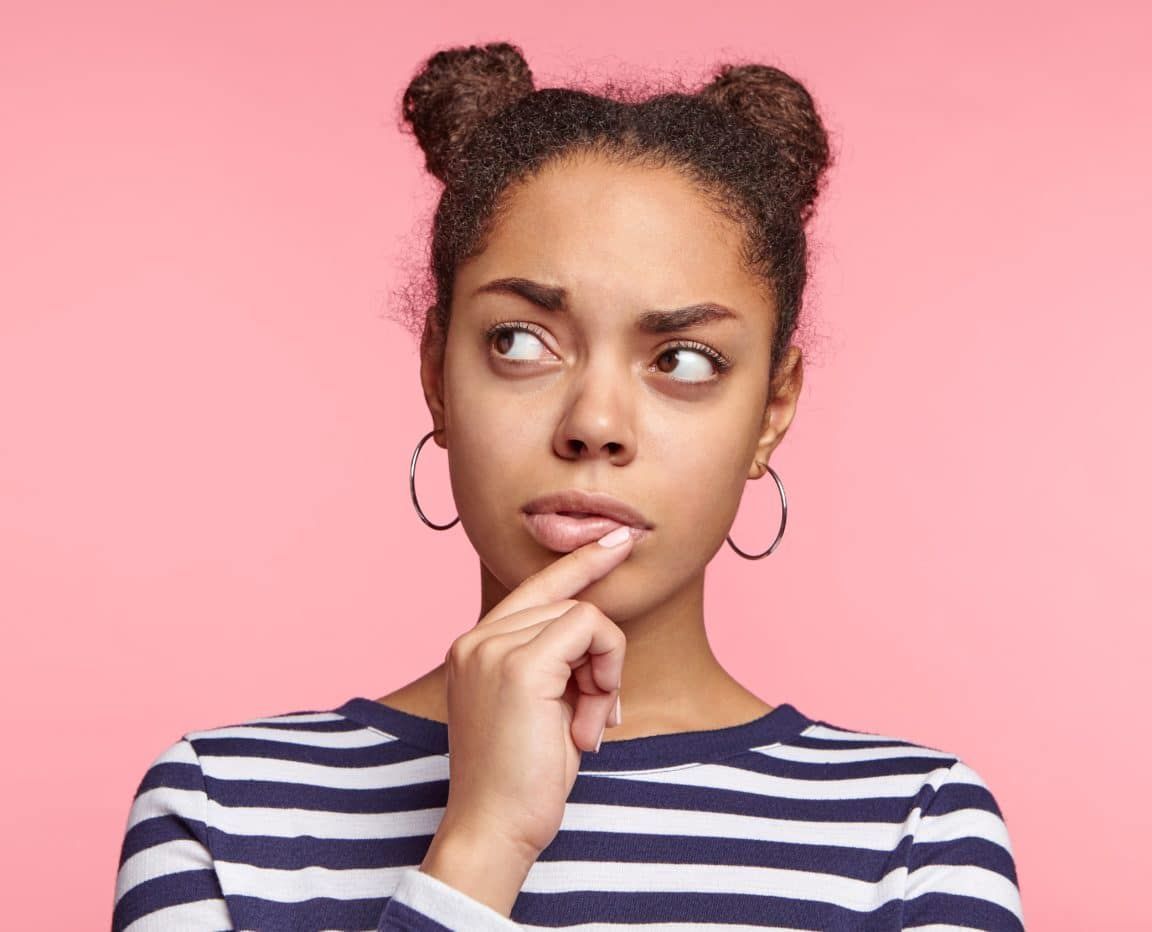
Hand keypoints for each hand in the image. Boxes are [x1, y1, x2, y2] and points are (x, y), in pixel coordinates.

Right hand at [436, 526, 634, 864]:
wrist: (494, 828)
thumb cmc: (521, 780)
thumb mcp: (539, 707)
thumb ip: (555, 661)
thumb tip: (595, 629)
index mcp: (473, 648)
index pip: (535, 587)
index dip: (580, 562)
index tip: (618, 541)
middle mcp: (475, 639)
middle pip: (568, 602)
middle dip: (599, 657)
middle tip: (592, 717)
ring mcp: (492, 648)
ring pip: (584, 614)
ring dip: (604, 671)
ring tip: (586, 725)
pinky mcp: (520, 664)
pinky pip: (590, 628)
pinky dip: (607, 670)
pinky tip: (590, 720)